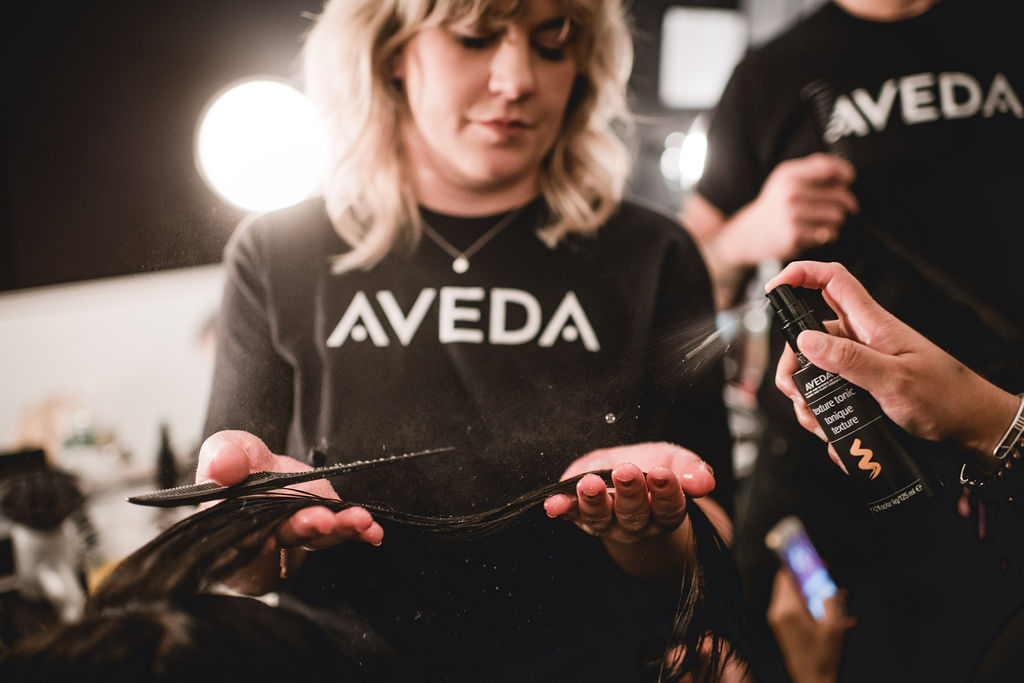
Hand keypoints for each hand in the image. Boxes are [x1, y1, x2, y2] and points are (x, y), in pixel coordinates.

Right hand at [196, 430, 382, 591]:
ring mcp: (296, 535)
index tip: (270, 537)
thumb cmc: (240, 468)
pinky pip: (339, 534)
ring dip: (337, 529)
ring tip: (359, 521)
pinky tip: (373, 531)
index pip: (242, 532)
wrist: (265, 477)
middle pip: (283, 536)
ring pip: (315, 538)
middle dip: (304, 528)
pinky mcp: (322, 530)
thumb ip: (226, 453)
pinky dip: (356, 532)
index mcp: (231, 520)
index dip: (258, 536)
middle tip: (322, 521)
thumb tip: (222, 465)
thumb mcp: (227, 450)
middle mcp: (264, 534)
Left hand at [543, 442, 727, 579]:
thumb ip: (692, 470)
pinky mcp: (582, 516)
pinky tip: (552, 505)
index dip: (667, 492)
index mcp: (665, 511)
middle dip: (630, 492)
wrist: (626, 473)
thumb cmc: (655, 467)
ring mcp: (608, 523)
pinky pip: (572, 515)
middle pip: (634, 513)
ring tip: (589, 485)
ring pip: (602, 518)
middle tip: (626, 471)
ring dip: (594, 502)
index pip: (669, 506)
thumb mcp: (676, 461)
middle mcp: (637, 524)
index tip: (663, 475)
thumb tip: (706, 480)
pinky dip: (562, 509)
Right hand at [718, 154, 857, 266]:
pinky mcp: (795, 236)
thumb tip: (845, 173)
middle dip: (847, 202)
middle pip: (839, 194)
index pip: (829, 168)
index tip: (849, 179)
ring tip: (828, 220)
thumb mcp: (786, 179)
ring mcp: (792, 215)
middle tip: (846, 206)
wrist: (750, 233)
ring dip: (837, 219)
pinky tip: (818, 232)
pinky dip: (828, 234)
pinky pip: (829, 233)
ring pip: (837, 215)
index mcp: (789, 175)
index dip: (845, 173)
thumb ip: (814, 169)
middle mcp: (790, 193)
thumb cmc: (775, 205)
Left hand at [766, 569, 853, 682]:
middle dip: (807, 576)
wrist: (812, 680)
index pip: (787, 576)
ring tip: (835, 595)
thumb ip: (831, 602)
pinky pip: (795, 608)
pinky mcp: (782, 627)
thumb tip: (829, 587)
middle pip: (789, 583)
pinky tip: (831, 611)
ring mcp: (779, 620)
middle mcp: (779, 612)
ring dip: (811, 591)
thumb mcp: (834, 627)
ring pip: (793, 595)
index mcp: (788, 609)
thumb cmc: (822, 657)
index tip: (812, 557)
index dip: (800, 563)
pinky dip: (809, 605)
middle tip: (825, 573)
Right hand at [768, 261, 1019, 462]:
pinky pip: (830, 397)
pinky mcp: (863, 390)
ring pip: (816, 371)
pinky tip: (834, 432)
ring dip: (808, 397)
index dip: (801, 274)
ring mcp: (862, 366)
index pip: (832, 280)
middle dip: (794, 363)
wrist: (975, 430)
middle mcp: (863, 341)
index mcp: (872, 325)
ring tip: (819, 421)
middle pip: (810, 335)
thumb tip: (806, 339)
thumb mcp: (895, 380)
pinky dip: (825, 415)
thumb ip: (849, 359)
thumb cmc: (947, 400)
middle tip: (795, 389)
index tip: (773, 289)